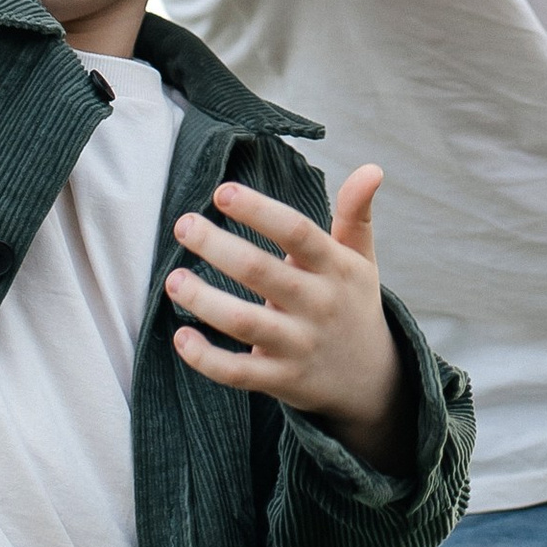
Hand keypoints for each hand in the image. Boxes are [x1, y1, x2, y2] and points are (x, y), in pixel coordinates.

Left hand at [165, 166, 413, 472]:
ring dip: (204, 301)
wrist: (372, 378)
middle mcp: (318, 304)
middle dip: (217, 247)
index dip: (259, 211)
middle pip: (261, 272)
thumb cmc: (352, 303)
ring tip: (173, 278)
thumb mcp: (361, 258)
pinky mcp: (281, 379)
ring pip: (244, 322)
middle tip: (183, 224)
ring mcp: (299, 344)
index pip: (297, 232)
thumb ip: (356, 213)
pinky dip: (206, 359)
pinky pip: (238, 372)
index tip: (222, 191)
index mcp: (335, 267)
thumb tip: (372, 167)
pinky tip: (181, 337)